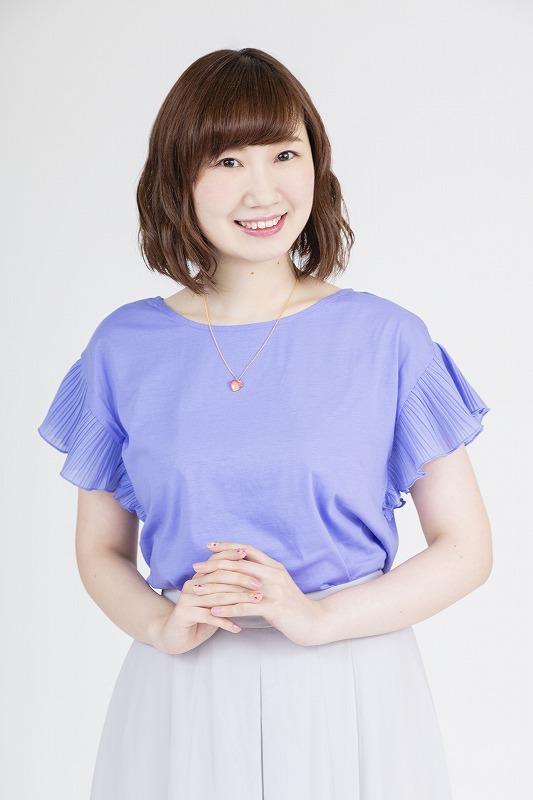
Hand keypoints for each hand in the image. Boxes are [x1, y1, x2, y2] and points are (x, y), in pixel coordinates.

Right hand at [153, 547, 257, 653]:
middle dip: (241, 579)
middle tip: (259, 584)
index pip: (217, 561)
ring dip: (238, 600)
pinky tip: (238, 627)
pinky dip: (225, 622)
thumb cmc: (200, 616)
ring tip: (254, 602)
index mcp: (199, 577)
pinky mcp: (184, 614)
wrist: (174, 636)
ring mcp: (187, 599)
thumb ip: (226, 587)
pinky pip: (209, 617)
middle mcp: (192, 584)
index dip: (232, 557)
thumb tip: (251, 575)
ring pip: (216, 596)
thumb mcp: (214, 599)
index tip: (250, 556)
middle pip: (219, 577)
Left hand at [192, 542, 321, 646]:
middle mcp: (273, 574)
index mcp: (274, 566)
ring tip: (198, 589)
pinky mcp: (274, 607)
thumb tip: (242, 568)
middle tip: (196, 567)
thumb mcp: (278, 584)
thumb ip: (263, 574)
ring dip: (215, 587)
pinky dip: (226, 608)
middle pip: (239, 563)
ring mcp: (274, 590)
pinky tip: (213, 612)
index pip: (247, 549)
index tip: (209, 546)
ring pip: (238, 585)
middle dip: (214, 564)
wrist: (315, 622)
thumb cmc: (293, 605)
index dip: (227, 546)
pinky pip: (244, 606)